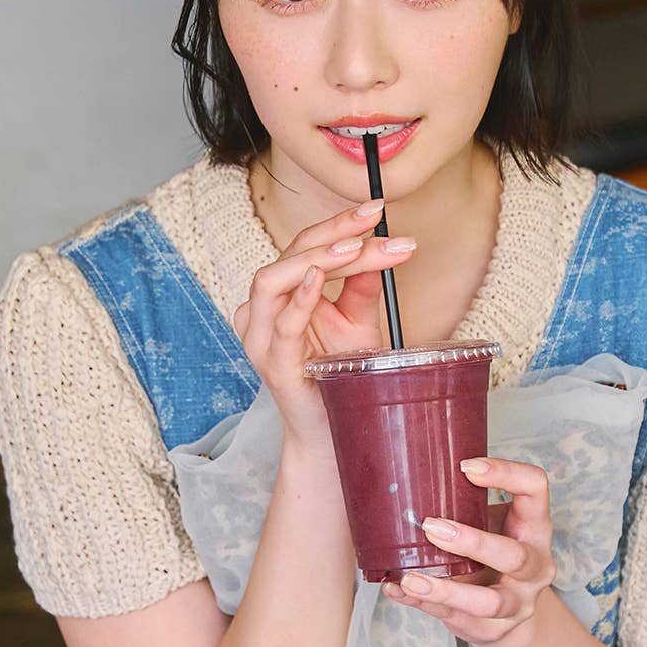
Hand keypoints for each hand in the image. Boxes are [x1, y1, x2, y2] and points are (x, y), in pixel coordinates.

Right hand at [231, 199, 416, 453]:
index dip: (340, 225)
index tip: (378, 210)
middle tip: (374, 219)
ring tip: (353, 245)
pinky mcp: (273, 363)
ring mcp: (262, 338)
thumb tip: (384, 246)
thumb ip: (362, 287)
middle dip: (333, 232)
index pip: (307, 248)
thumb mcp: (358, 324)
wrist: (334, 436)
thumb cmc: (341, 380)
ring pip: (273, 279)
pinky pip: (281, 324)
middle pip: (291, 254)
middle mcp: (263, 311)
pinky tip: (320, 278)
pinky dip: (300, 297)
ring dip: (315, 258)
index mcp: (281, 296)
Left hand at [380, 457, 556, 646]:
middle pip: (514, 556)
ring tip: (410, 578)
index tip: (466, 466)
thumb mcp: (491, 525)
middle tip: (431, 527)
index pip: (535, 489)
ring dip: (446, 590)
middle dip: (472, 542)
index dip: (508, 474)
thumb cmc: (494, 555)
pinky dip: (422, 604)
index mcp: (534, 527)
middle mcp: (535, 566)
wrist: (511, 614)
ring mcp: (518, 603)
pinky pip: (456, 619)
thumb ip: (465, 508)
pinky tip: (397, 589)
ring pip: (488, 603)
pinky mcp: (493, 629)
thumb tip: (407, 484)